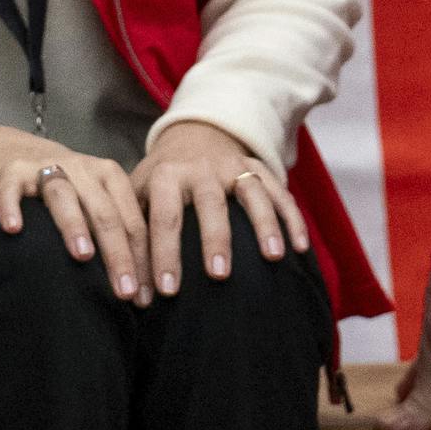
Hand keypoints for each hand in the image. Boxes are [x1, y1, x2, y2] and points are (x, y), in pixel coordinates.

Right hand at [0, 122, 150, 303]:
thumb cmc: (67, 189)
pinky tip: (13, 229)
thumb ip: (115, 231)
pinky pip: (11, 187)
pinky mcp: (12, 171)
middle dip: (118, 254)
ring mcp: (45, 167)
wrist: (18, 152)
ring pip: (63, 195)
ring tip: (83, 256)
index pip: (132, 222)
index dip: (142, 259)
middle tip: (125, 291)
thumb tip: (140, 288)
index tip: (144, 297)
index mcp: (109, 176)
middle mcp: (82, 168)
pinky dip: (12, 206)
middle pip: (105, 212)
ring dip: (74, 225)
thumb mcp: (95, 202)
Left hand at [130, 121, 307, 297]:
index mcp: (166, 175)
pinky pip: (279, 191)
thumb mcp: (138, 196)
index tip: (167, 292)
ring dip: (263, 224)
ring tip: (272, 258)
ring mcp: (233, 166)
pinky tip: (300, 248)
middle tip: (218, 275)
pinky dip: (292, 218)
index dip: (164, 254)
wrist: (191, 137)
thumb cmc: (160, 182)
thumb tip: (130, 289)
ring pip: (252, 192)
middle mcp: (201, 168)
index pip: (165, 217)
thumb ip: (134, 234)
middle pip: (210, 202)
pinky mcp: (257, 168)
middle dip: (215, 239)